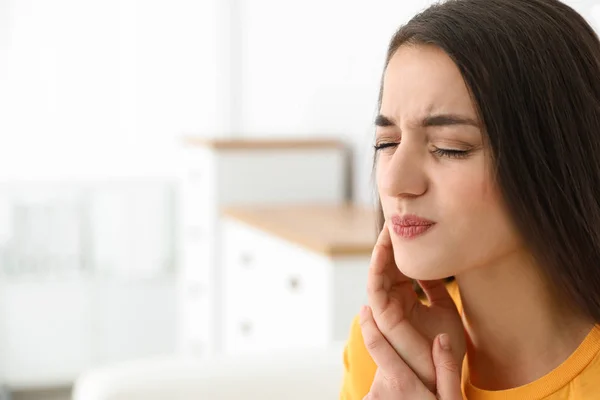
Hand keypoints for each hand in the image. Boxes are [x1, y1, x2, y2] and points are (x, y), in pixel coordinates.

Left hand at [360, 305, 461, 399]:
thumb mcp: (450, 399)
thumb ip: (447, 369)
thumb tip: (442, 338)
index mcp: (400, 381)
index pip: (376, 344)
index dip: (368, 323)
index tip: (364, 307)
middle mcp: (381, 387)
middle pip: (383, 358)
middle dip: (391, 352)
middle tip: (406, 355)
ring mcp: (374, 398)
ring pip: (383, 375)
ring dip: (393, 376)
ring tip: (410, 389)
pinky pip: (381, 390)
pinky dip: (390, 390)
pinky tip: (403, 397)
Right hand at [367, 221, 465, 390]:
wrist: (444, 373)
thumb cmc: (445, 345)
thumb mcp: (446, 309)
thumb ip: (436, 288)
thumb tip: (436, 265)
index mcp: (406, 298)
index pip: (400, 266)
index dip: (402, 245)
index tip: (409, 225)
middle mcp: (393, 301)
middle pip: (387, 265)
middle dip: (389, 242)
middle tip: (395, 218)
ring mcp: (387, 308)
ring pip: (378, 272)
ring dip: (381, 250)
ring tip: (387, 229)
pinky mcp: (383, 317)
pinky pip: (375, 288)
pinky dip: (376, 267)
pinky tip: (382, 250)